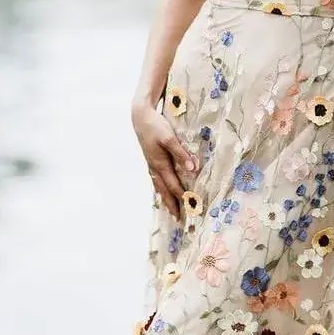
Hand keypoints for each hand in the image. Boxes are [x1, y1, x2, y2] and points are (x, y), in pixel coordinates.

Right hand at [131, 101, 197, 219]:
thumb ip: (181, 153)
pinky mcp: (150, 159)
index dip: (181, 197)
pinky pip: (155, 178)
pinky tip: (161, 188)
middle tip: (177, 217)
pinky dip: (159, 187)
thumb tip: (193, 168)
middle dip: (171, 203)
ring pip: (158, 185)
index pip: (173, 185)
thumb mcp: (170, 138)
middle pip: (164, 189)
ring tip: (169, 208)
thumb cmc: (155, 126)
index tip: (188, 208)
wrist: (140, 117)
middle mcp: (155, 167)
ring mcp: (151, 163)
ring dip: (164, 197)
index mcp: (160, 164)